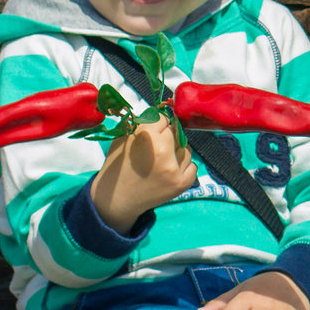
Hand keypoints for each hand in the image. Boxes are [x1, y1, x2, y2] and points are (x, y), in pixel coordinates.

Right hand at [91, 115, 196, 233]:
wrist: (117, 198)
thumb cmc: (119, 165)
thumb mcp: (123, 137)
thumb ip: (142, 123)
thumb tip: (161, 111)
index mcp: (147, 137)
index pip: (163, 119)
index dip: (155, 125)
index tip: (150, 133)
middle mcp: (163, 152)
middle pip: (175, 132)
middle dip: (166, 137)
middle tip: (155, 149)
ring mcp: (174, 170)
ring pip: (186, 149)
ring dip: (176, 151)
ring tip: (160, 161)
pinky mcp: (182, 184)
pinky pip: (192, 165)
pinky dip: (183, 166)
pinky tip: (169, 170)